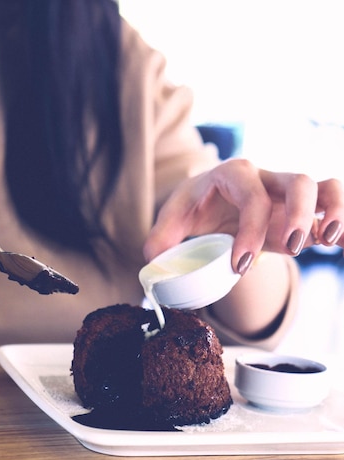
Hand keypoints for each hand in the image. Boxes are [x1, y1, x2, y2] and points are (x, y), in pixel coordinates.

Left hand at [144, 158, 343, 273]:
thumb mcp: (172, 218)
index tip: (239, 265)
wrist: (209, 201)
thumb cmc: (193, 206)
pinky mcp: (300, 211)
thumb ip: (161, 237)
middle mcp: (265, 178)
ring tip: (327, 240)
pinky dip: (341, 223)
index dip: (249, 230)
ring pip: (323, 187)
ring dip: (333, 211)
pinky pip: (331, 207)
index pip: (250, 195)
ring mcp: (286, 193)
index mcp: (233, 175)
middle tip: (291, 247)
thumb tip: (153, 259)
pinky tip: (342, 243)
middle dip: (298, 213)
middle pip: (297, 181)